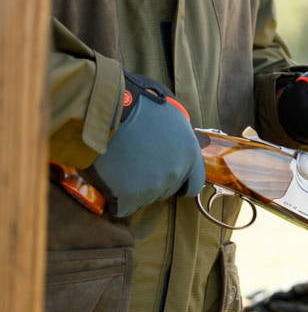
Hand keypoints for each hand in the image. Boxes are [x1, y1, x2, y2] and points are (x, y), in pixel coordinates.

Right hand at [89, 73, 204, 216]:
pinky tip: (111, 179)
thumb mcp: (172, 115)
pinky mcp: (129, 197)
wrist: (108, 111)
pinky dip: (116, 197)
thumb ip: (181, 137)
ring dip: (134, 187)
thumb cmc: (138, 106)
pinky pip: (123, 206)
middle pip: (167, 190)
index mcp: (190, 153)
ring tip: (121, 165)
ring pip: (145, 197)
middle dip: (154, 180)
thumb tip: (180, 146)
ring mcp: (153, 187)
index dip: (181, 181)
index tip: (168, 176)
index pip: (194, 183)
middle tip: (137, 162)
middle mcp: (176, 172)